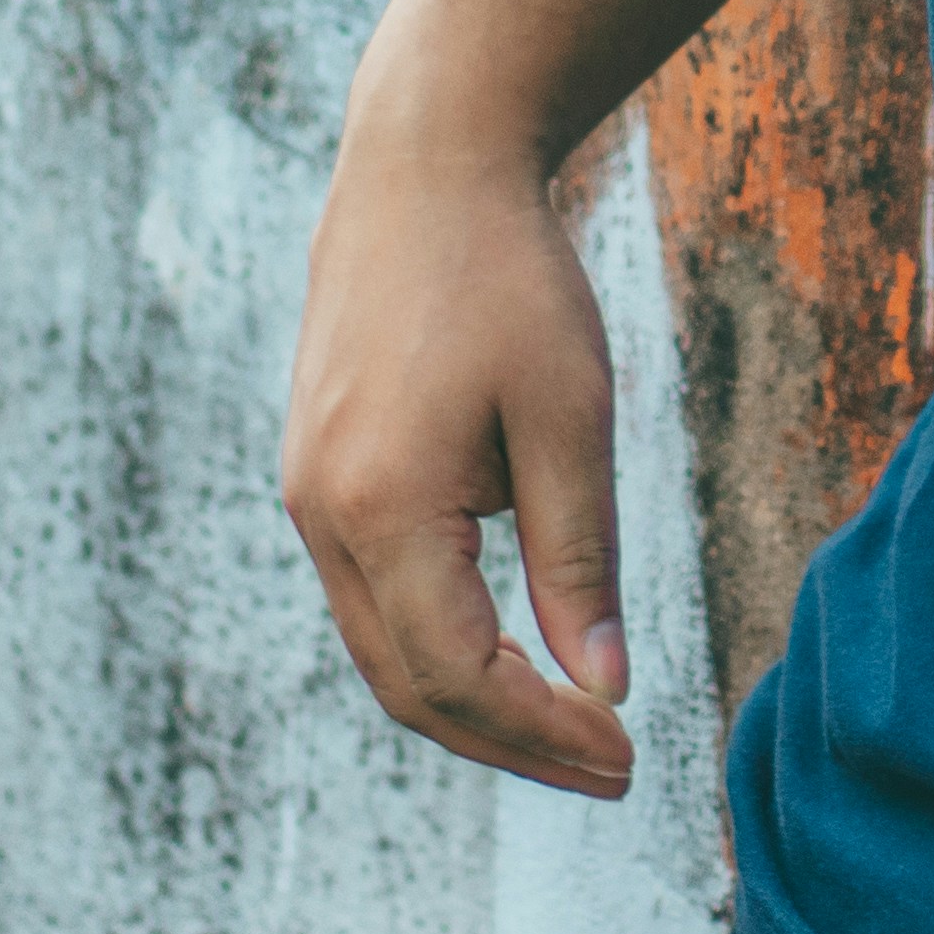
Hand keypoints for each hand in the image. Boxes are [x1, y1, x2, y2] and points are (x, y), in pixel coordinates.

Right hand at [280, 120, 637, 795]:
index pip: (458, 677)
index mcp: (380, 507)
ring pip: (382, 649)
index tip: (627, 755)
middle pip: (407, 686)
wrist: (424, 166)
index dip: (543, 734)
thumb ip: (580, 556)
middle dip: (509, 742)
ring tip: (572, 723)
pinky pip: (370, 596)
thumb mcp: (569, 414)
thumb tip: (605, 683)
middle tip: (609, 766)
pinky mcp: (317, 473)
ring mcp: (306, 496)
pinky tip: (513, 646)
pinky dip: (439, 641)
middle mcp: (321, 515)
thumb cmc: (508, 276)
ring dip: (473, 700)